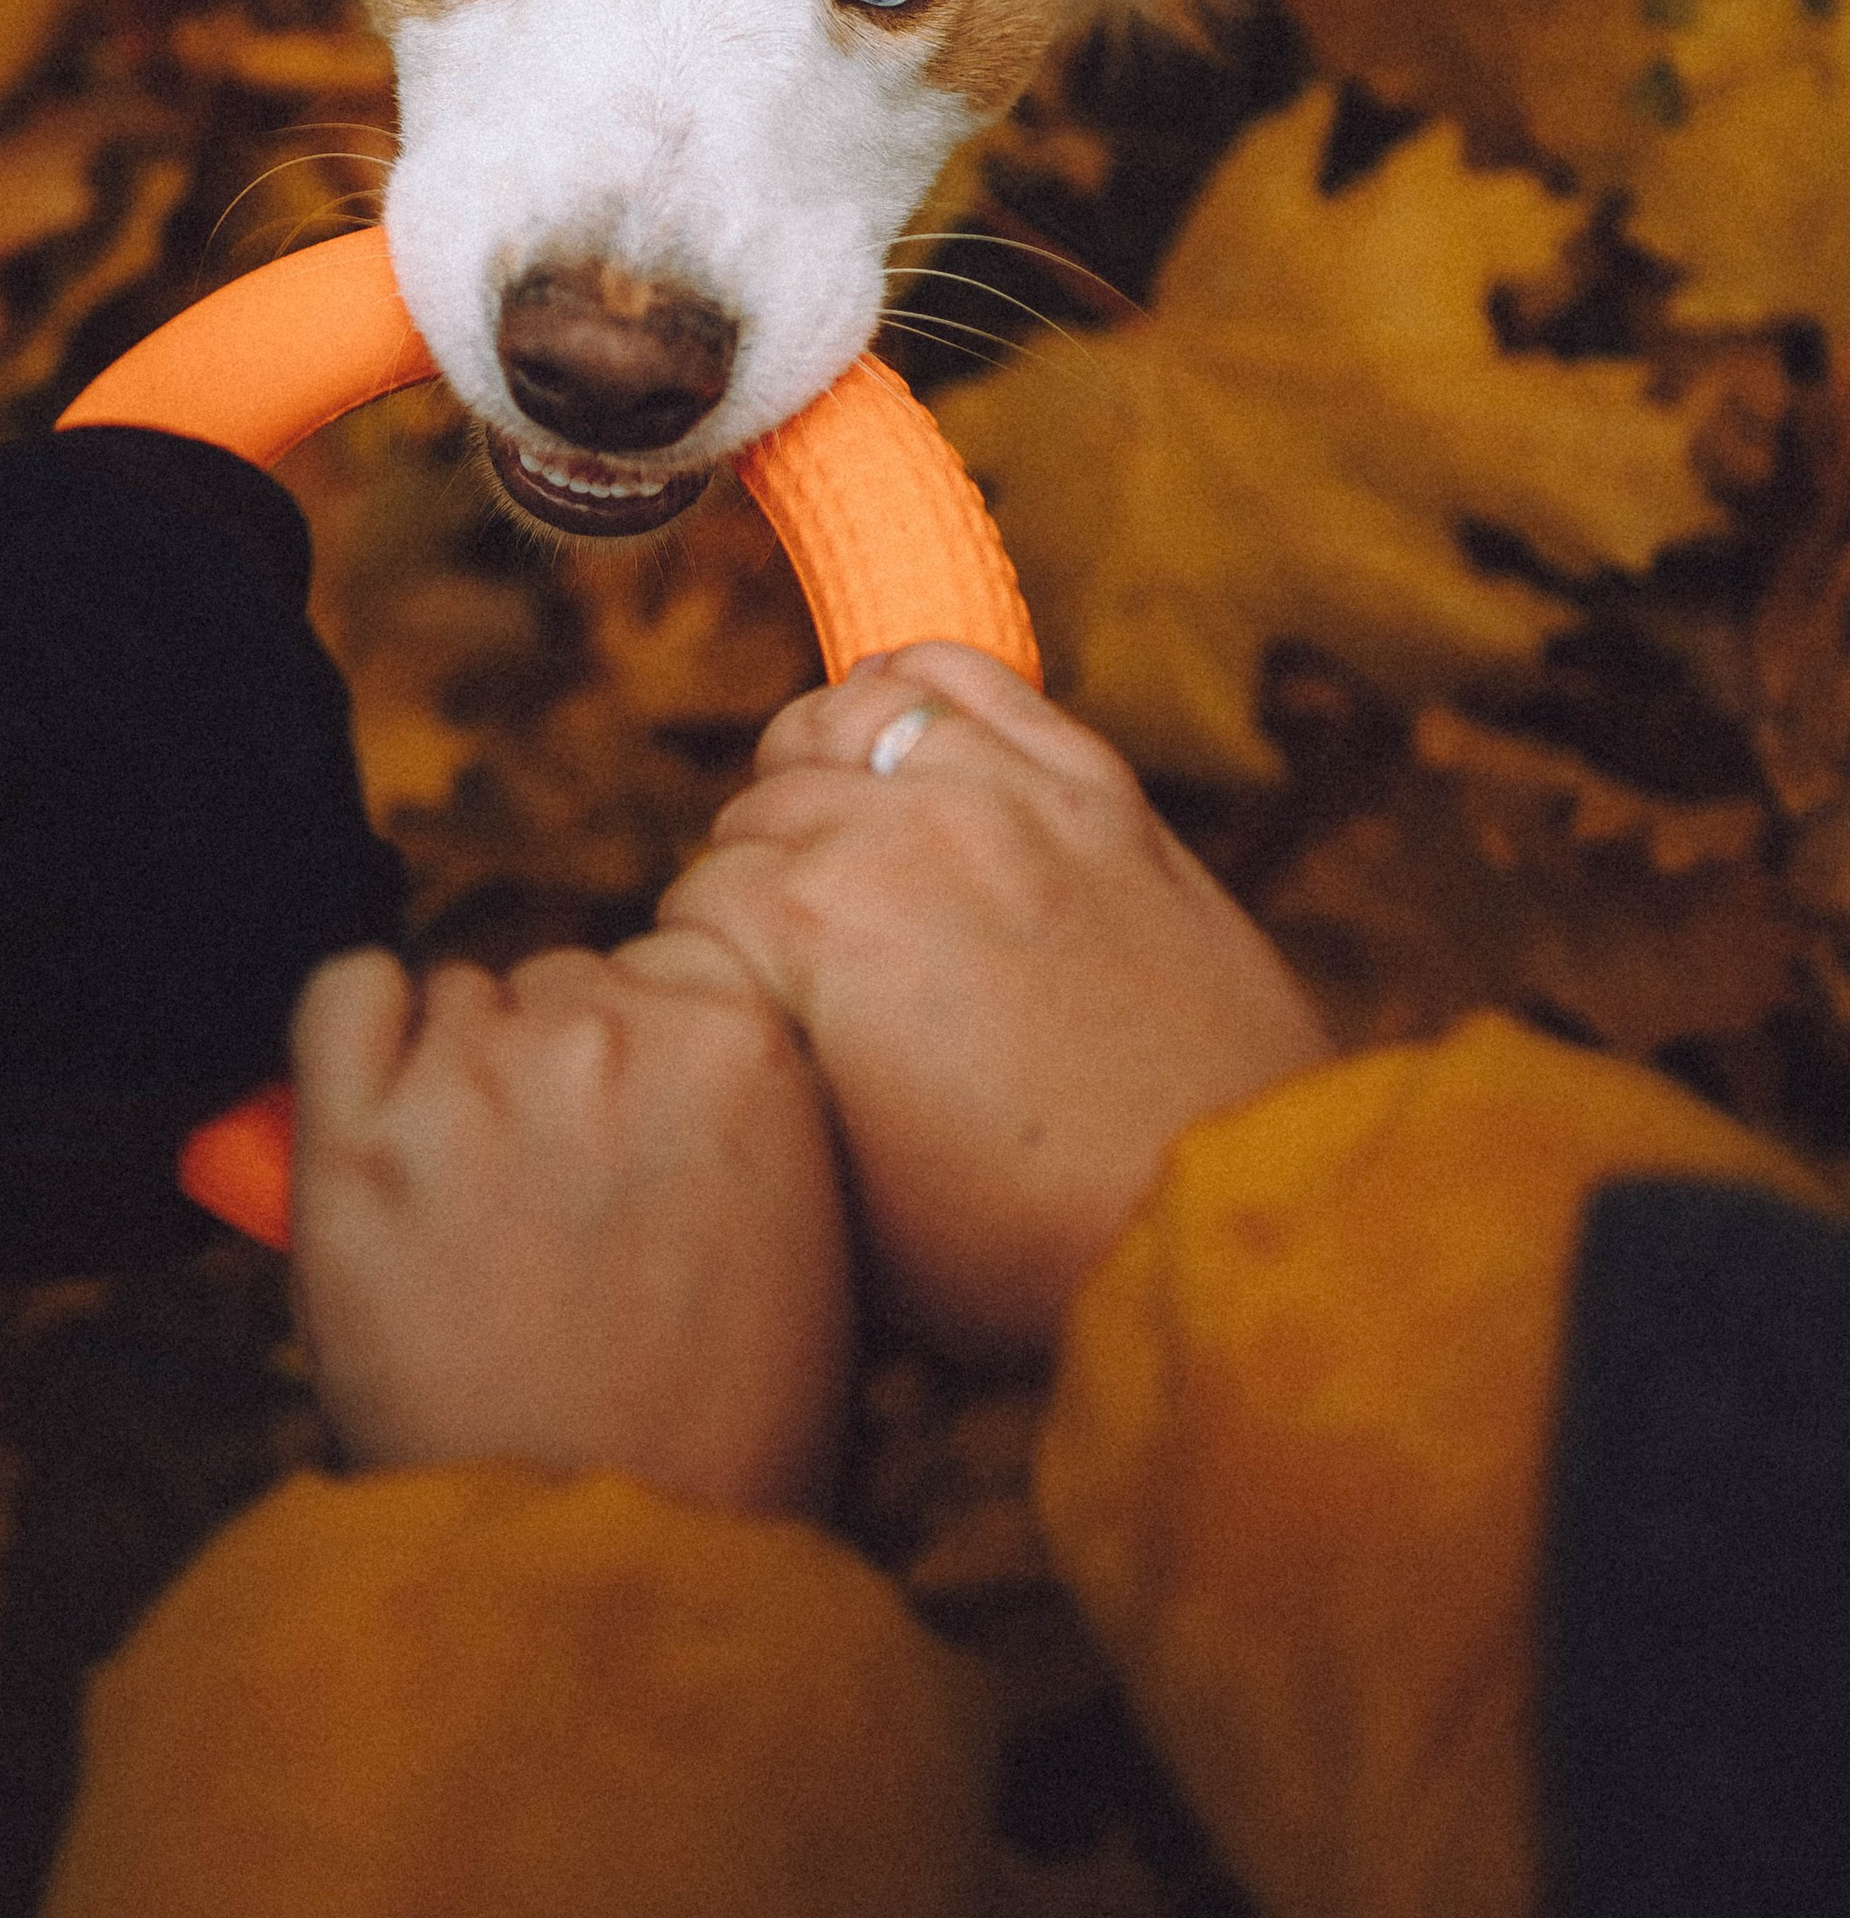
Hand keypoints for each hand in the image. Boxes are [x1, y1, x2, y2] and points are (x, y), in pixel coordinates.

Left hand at [289, 928, 853, 1514]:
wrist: (608, 1576)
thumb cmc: (718, 1438)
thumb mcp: (806, 1243)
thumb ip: (739, 1113)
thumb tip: (663, 1052)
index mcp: (740, 1046)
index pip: (661, 964)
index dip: (640, 1049)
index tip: (627, 1133)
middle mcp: (606, 1034)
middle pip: (555, 982)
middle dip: (550, 1074)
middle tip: (549, 1210)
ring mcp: (475, 1081)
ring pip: (454, 1001)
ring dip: (457, 1078)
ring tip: (474, 1218)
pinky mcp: (358, 1140)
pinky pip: (341, 994)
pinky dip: (355, 1033)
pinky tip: (378, 1112)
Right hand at [656, 645, 1331, 1360]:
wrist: (1221, 1221)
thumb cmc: (1024, 1242)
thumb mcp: (838, 1194)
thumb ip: (759, 1073)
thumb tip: (720, 1025)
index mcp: (812, 928)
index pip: (697, 903)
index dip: (705, 967)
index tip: (735, 1014)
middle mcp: (897, 831)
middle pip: (761, 809)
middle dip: (754, 879)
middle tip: (787, 954)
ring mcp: (1006, 793)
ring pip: (849, 717)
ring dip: (815, 770)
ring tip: (826, 831)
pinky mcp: (1092, 783)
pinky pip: (966, 676)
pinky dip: (913, 689)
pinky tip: (898, 735)